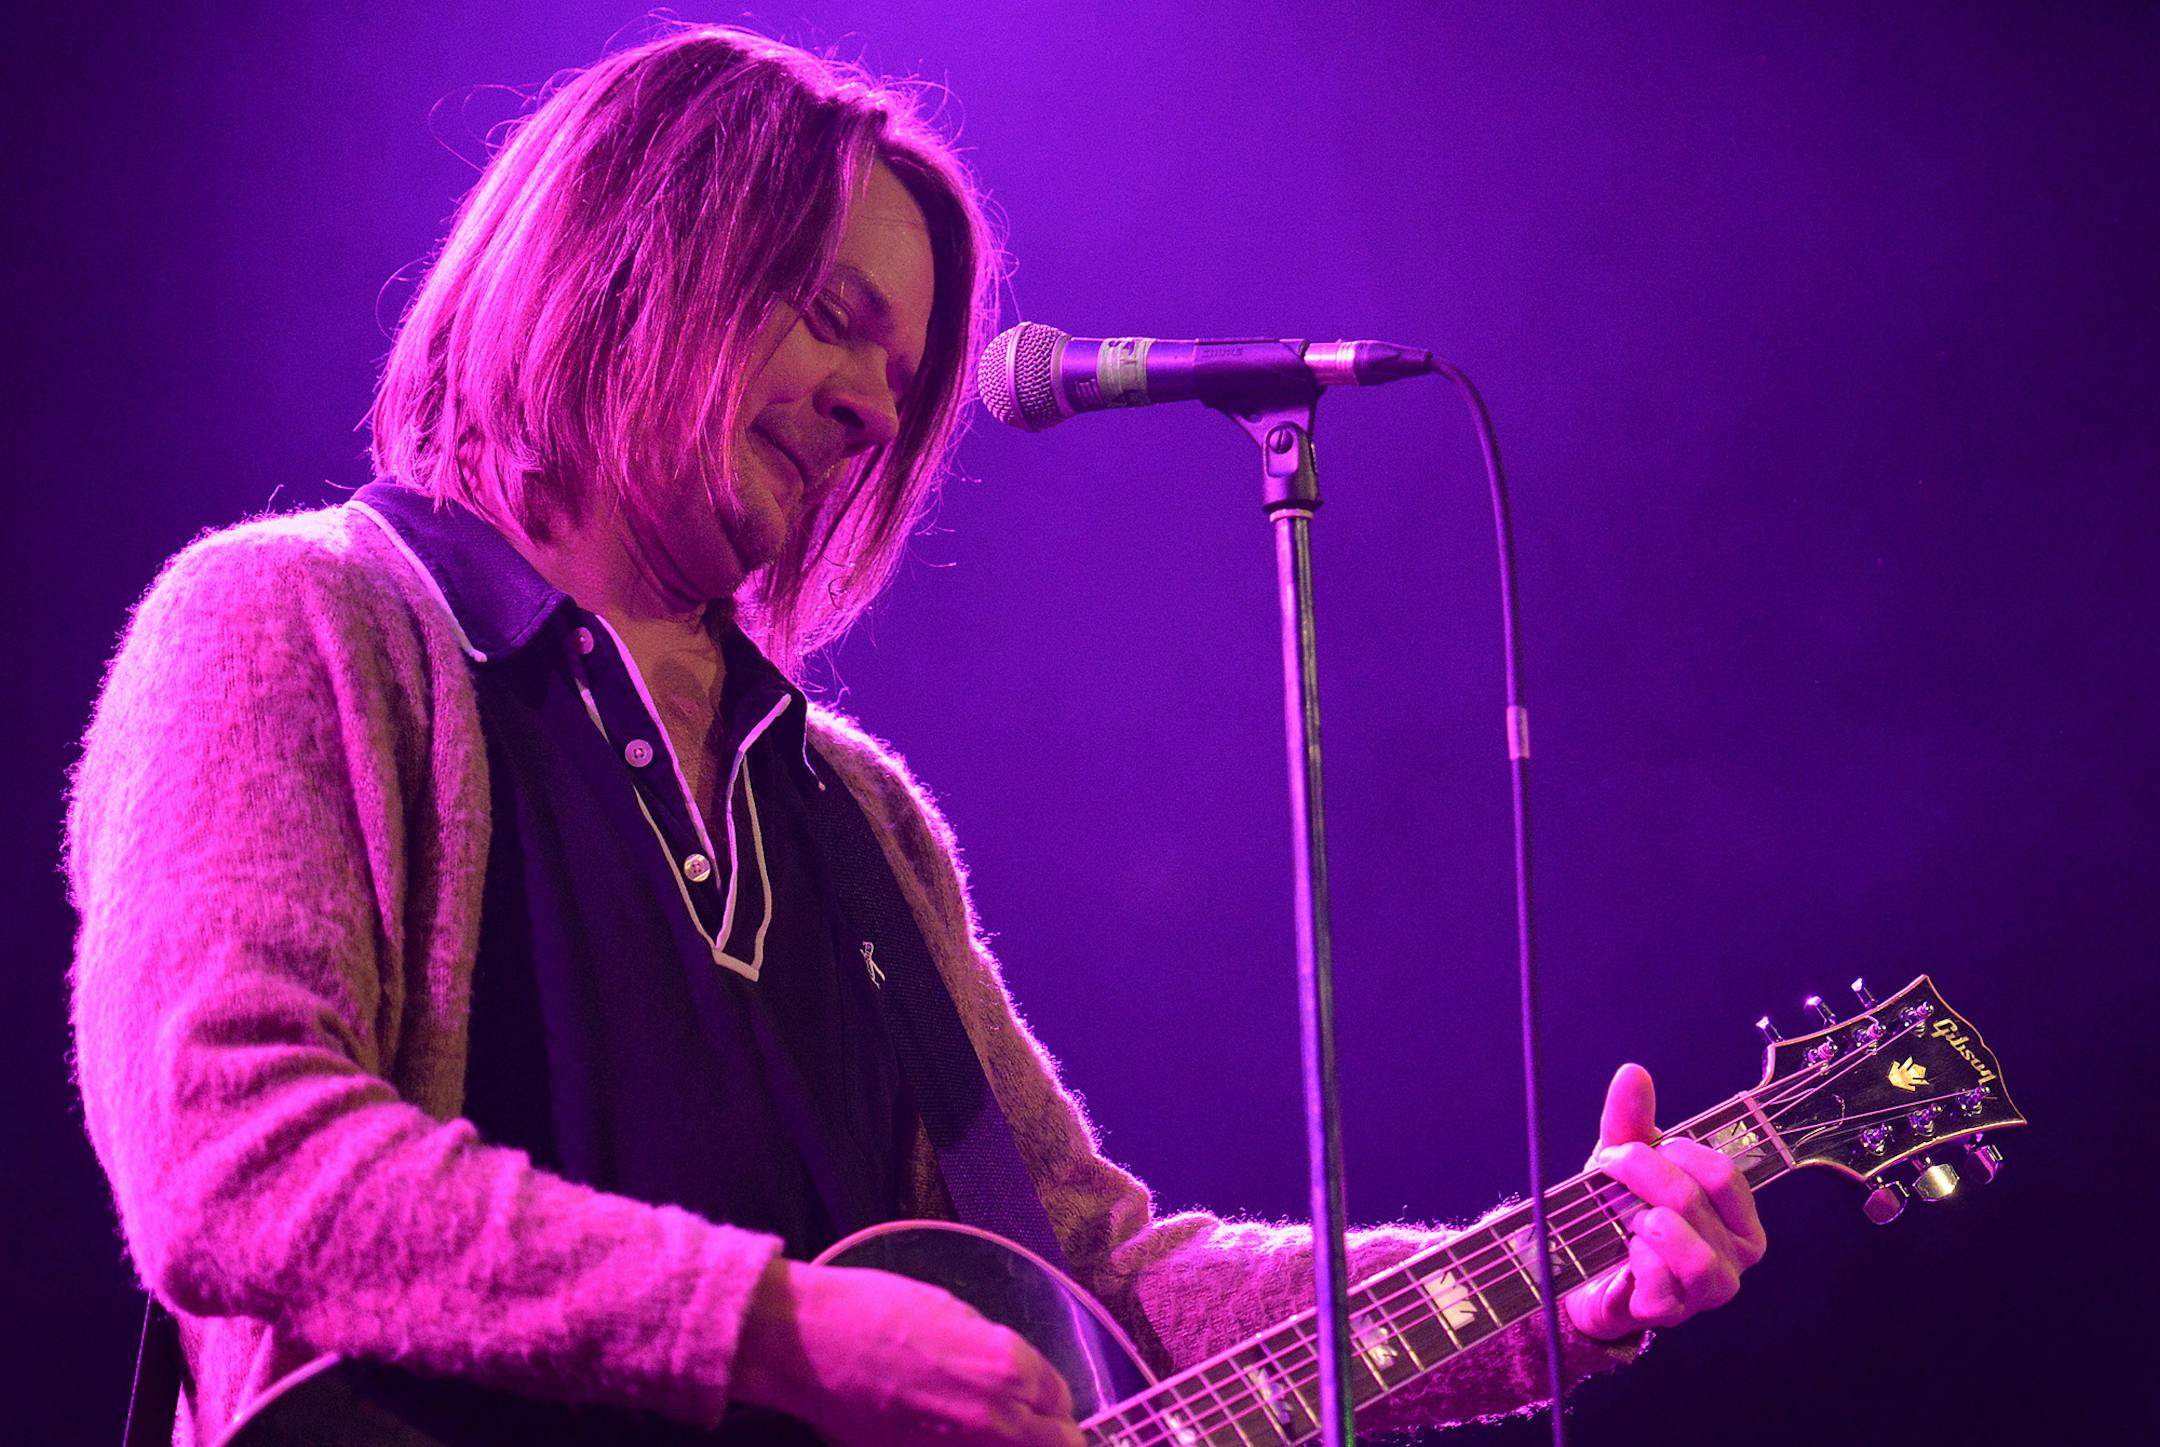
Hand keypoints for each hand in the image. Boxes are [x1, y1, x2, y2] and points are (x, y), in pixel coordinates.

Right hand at [733, 1258, 1082, 1445]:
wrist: (809, 1345)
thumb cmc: (873, 1311)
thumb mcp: (952, 1311)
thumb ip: (996, 1352)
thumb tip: (1018, 1378)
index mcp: (1008, 1366)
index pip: (1062, 1400)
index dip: (1054, 1402)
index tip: (1047, 1405)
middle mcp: (997, 1418)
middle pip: (1059, 1446)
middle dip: (1052, 1436)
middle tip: (1040, 1431)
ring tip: (1001, 1436)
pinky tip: (960, 1440)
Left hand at [1563, 1063, 1767, 1340]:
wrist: (1581, 1271)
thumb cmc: (1617, 1213)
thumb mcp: (1623, 1161)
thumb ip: (1630, 1120)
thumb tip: (1633, 1071)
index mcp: (1738, 1215)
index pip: (1722, 1173)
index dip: (1670, 1152)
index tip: (1627, 1149)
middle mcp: (1737, 1255)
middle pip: (1694, 1197)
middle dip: (1640, 1175)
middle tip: (1607, 1173)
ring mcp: (1709, 1290)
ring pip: (1686, 1242)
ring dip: (1641, 1219)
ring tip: (1623, 1217)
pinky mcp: (1673, 1314)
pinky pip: (1660, 1278)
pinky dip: (1634, 1257)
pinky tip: (1622, 1253)